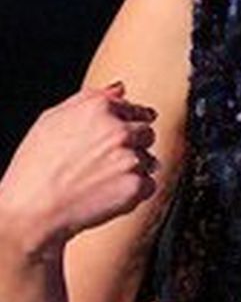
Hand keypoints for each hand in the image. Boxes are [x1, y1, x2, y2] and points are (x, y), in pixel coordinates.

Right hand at [0, 83, 158, 259]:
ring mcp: (130, 158)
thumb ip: (90, 98)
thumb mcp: (51, 121)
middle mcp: (118, 130)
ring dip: (133, 170)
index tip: (126, 133)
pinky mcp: (136, 185)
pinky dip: (134, 192)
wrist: (30, 213)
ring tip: (100, 182)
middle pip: (147, 134)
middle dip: (133, 147)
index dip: (130, 123)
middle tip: (104, 164)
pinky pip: (148, 185)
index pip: (135, 109)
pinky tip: (108, 195)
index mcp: (99, 109)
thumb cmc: (34, 170)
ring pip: (148, 160)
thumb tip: (120, 88)